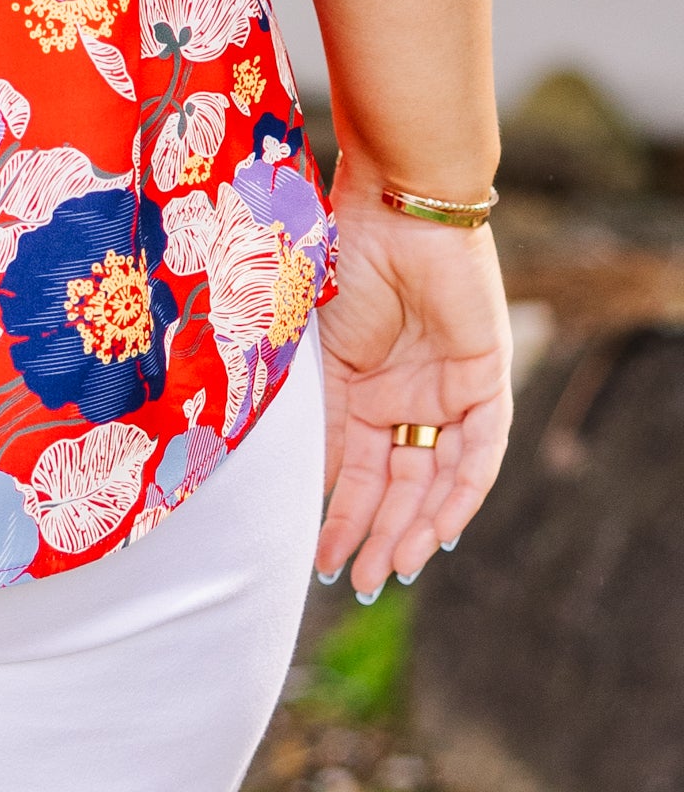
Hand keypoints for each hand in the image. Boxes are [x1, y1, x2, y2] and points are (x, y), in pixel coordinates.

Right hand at [315, 189, 511, 596]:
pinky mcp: (485, 377)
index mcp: (360, 390)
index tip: (317, 562)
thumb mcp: (317, 358)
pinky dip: (461, 494)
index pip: (356, 470)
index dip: (339, 516)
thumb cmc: (339, 264)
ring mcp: (446, 389)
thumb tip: (306, 490)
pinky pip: (480, 452)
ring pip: (437, 478)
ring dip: (415, 527)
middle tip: (356, 582)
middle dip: (376, 536)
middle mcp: (405, 396)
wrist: (391, 208)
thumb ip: (320, 421)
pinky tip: (438, 532)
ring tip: (389, 570)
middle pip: (397, 484)